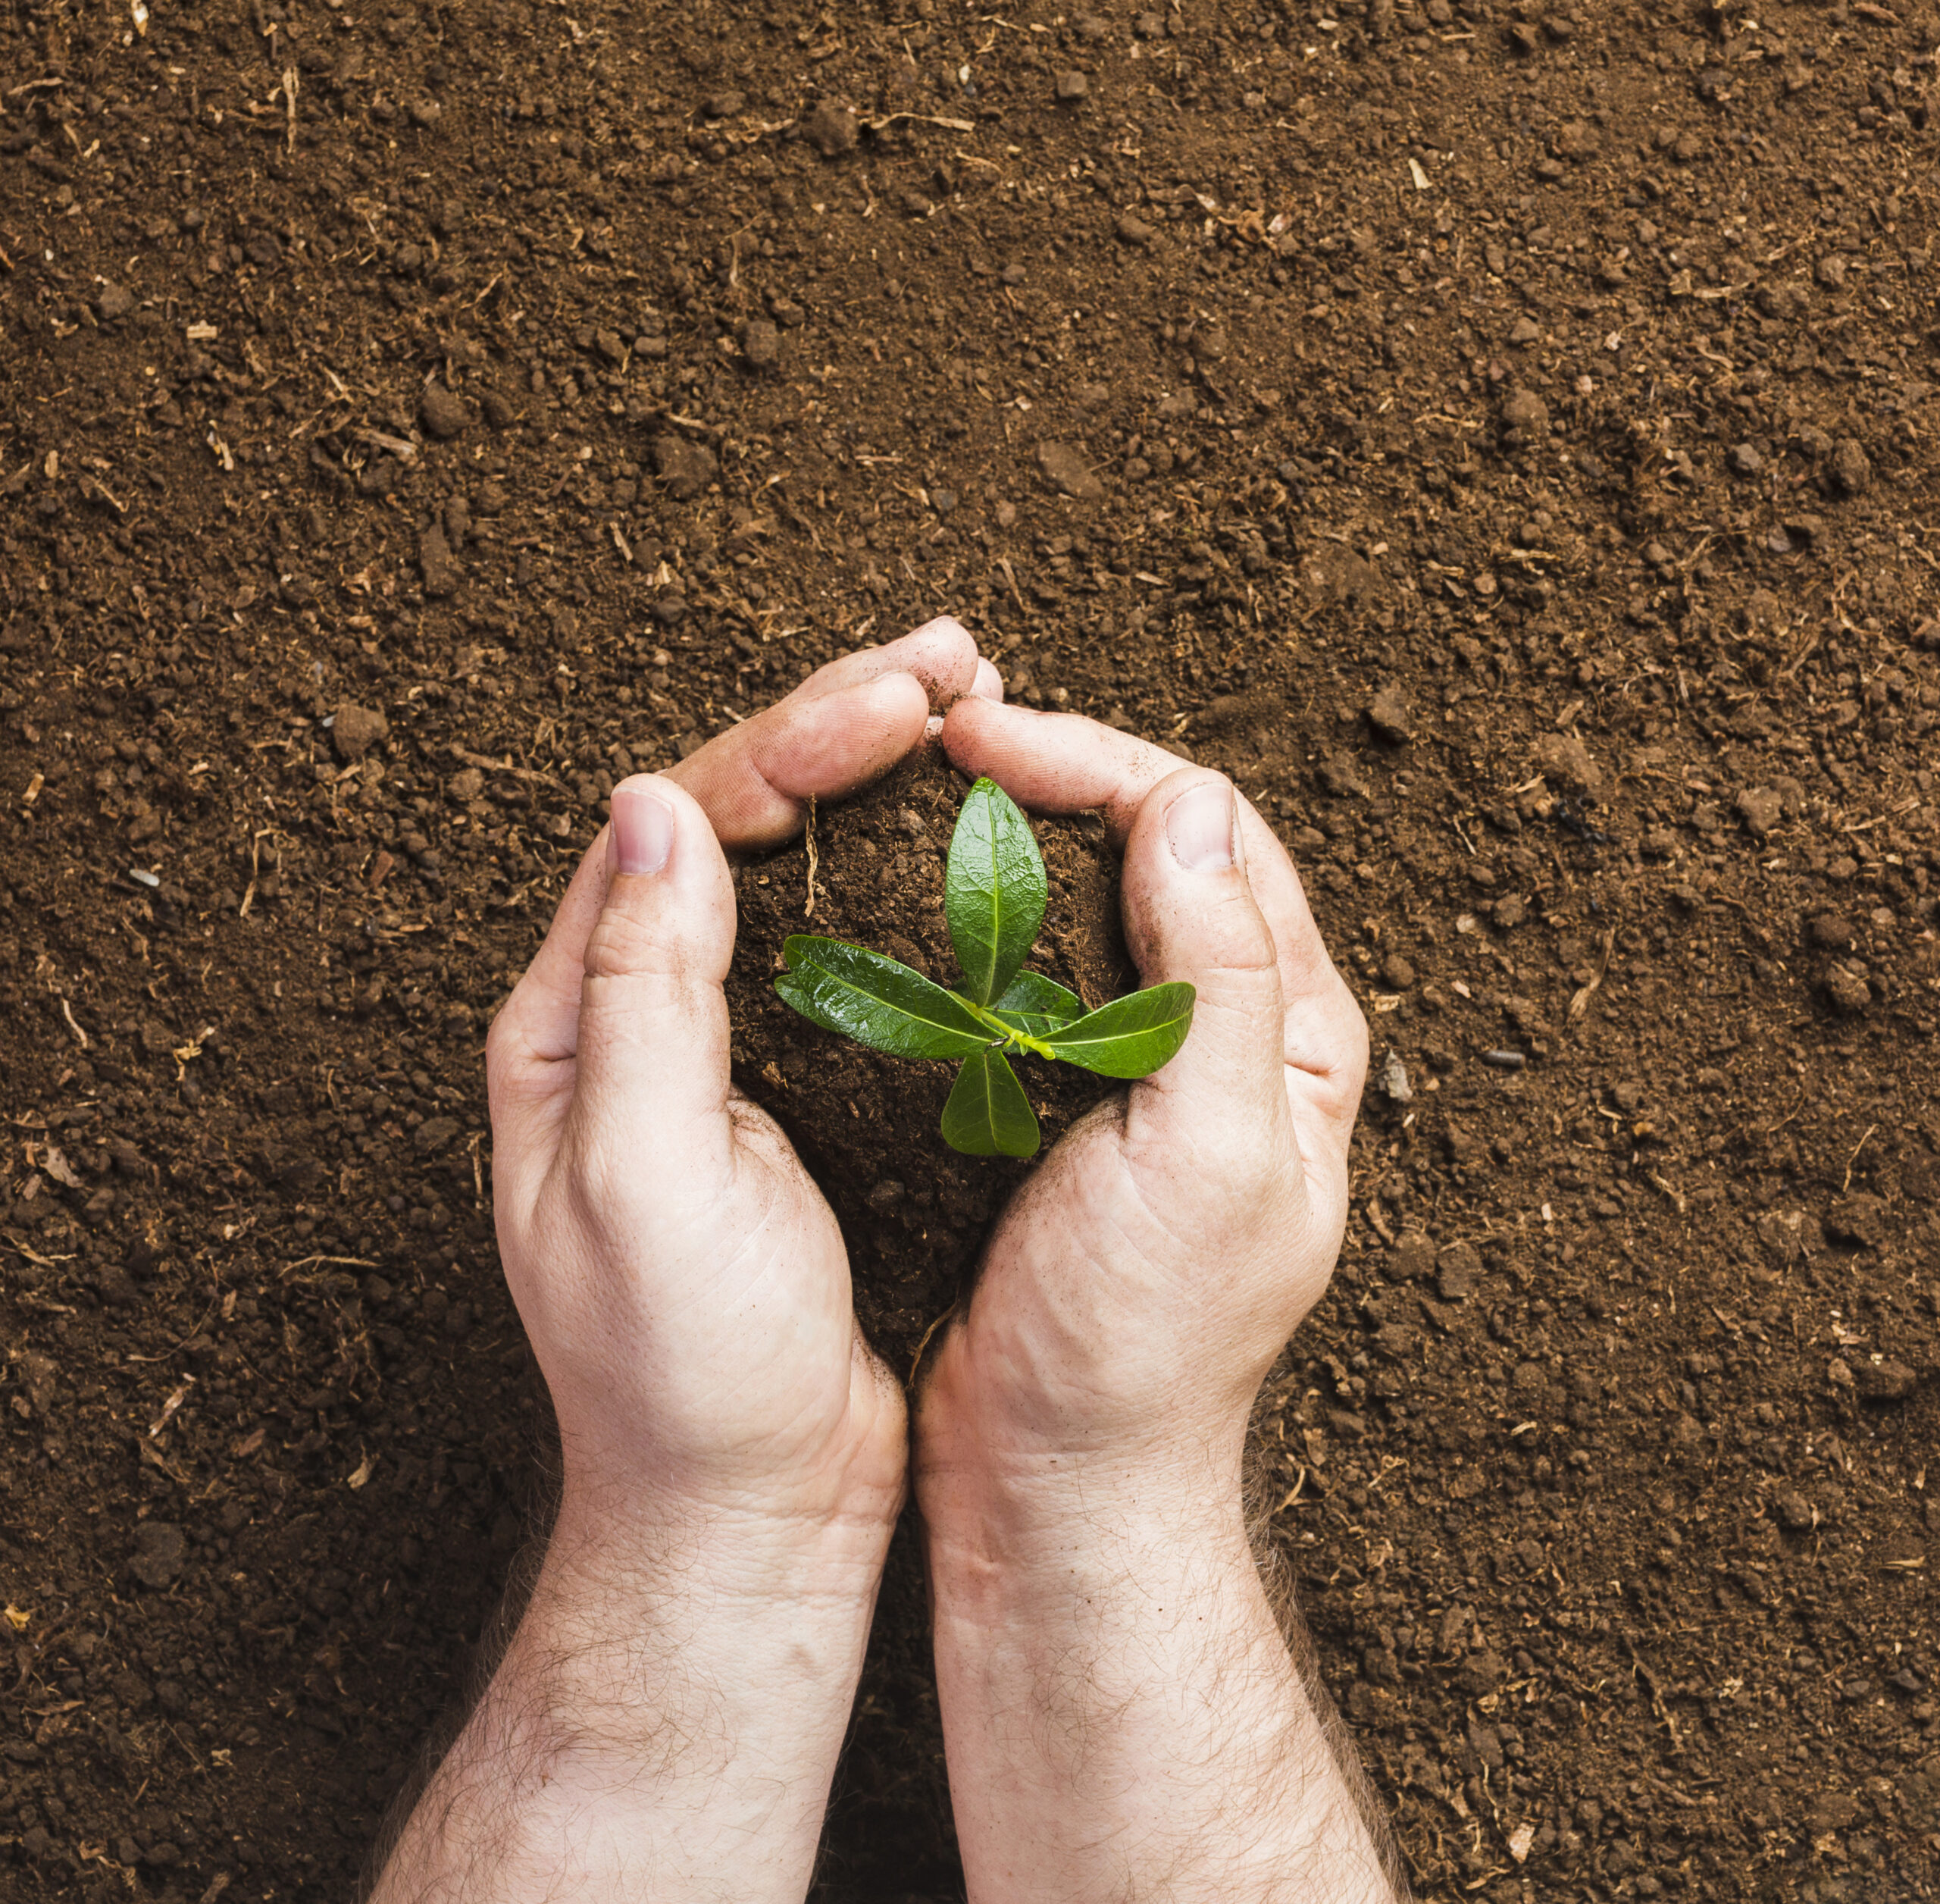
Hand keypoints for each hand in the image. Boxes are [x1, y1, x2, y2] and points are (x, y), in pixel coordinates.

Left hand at [373, 619, 996, 1903]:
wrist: (743, 1509)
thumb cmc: (684, 1371)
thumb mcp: (646, 1182)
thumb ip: (641, 996)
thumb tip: (657, 804)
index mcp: (571, 1025)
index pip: (671, 831)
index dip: (785, 746)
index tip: (902, 702)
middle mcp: (633, 1018)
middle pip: (731, 825)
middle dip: (838, 728)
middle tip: (955, 662)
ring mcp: (721, 1051)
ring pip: (797, 874)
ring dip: (878, 785)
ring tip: (973, 710)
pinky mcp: (800, 1092)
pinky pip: (850, 950)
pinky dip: (909, 880)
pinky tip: (975, 841)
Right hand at [921, 696, 1365, 1486]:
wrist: (1055, 1483)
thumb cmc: (1140, 1343)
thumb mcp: (1206, 1158)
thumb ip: (1216, 981)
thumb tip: (1187, 805)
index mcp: (1291, 1033)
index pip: (1213, 836)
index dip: (1103, 765)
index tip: (984, 740)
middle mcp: (1227, 1034)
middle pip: (1152, 848)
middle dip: (1055, 773)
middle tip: (939, 738)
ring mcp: (1138, 1068)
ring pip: (1080, 903)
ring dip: (1006, 836)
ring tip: (912, 791)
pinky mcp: (1057, 1104)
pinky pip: (1020, 976)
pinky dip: (967, 920)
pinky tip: (901, 901)